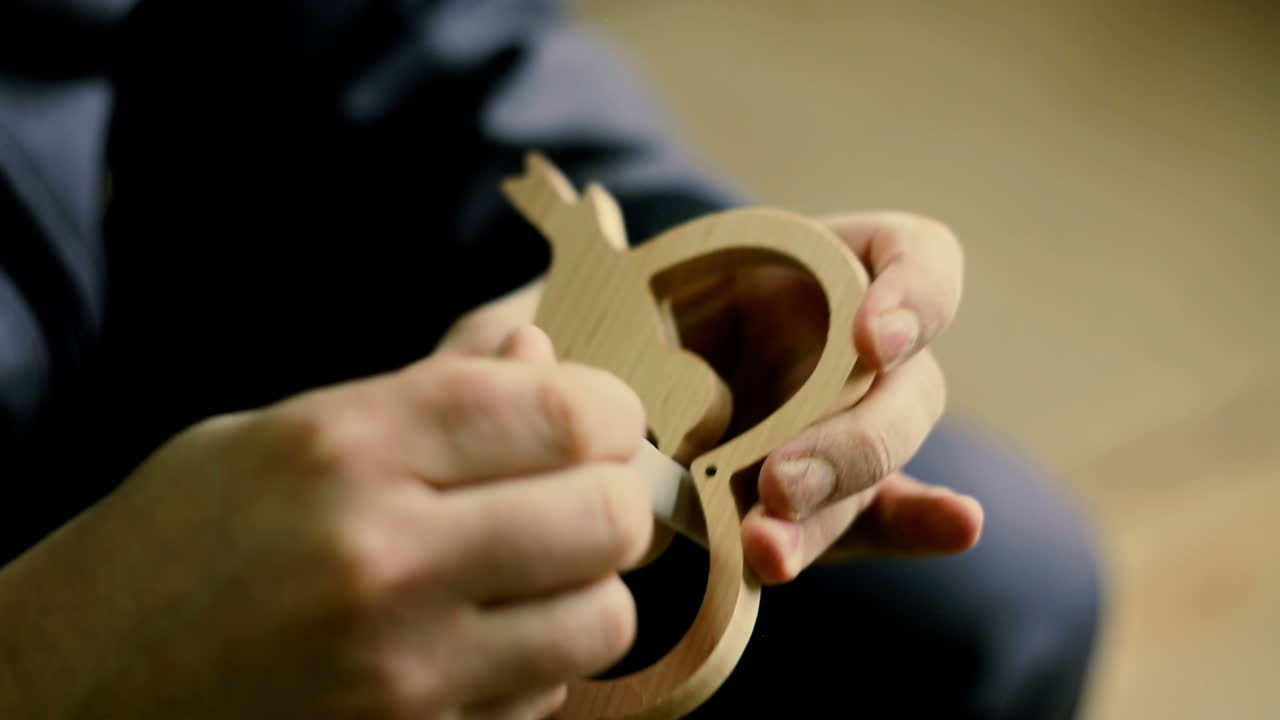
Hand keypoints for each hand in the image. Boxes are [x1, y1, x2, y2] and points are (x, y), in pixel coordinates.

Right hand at [0, 325, 650, 718]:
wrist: (70, 690)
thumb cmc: (173, 544)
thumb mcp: (283, 430)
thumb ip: (432, 387)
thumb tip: (543, 349)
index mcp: (348, 448)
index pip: (562, 410)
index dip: (610, 408)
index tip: (600, 417)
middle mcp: (383, 559)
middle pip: (608, 514)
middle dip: (614, 496)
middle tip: (580, 491)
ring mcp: (401, 672)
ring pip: (603, 619)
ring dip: (588, 588)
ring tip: (530, 573)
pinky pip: (547, 697)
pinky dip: (538, 663)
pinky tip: (478, 640)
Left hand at [670, 211, 983, 583]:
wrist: (637, 364)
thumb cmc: (648, 307)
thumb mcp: (645, 280)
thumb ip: (659, 313)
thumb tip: (660, 388)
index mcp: (837, 262)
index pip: (917, 258)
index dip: (911, 296)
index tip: (870, 337)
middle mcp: (868, 345)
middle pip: (909, 390)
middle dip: (851, 443)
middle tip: (781, 480)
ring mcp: (861, 422)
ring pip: (879, 471)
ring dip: (827, 512)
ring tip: (767, 546)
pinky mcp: (847, 495)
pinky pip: (887, 516)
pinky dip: (915, 530)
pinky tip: (956, 529)